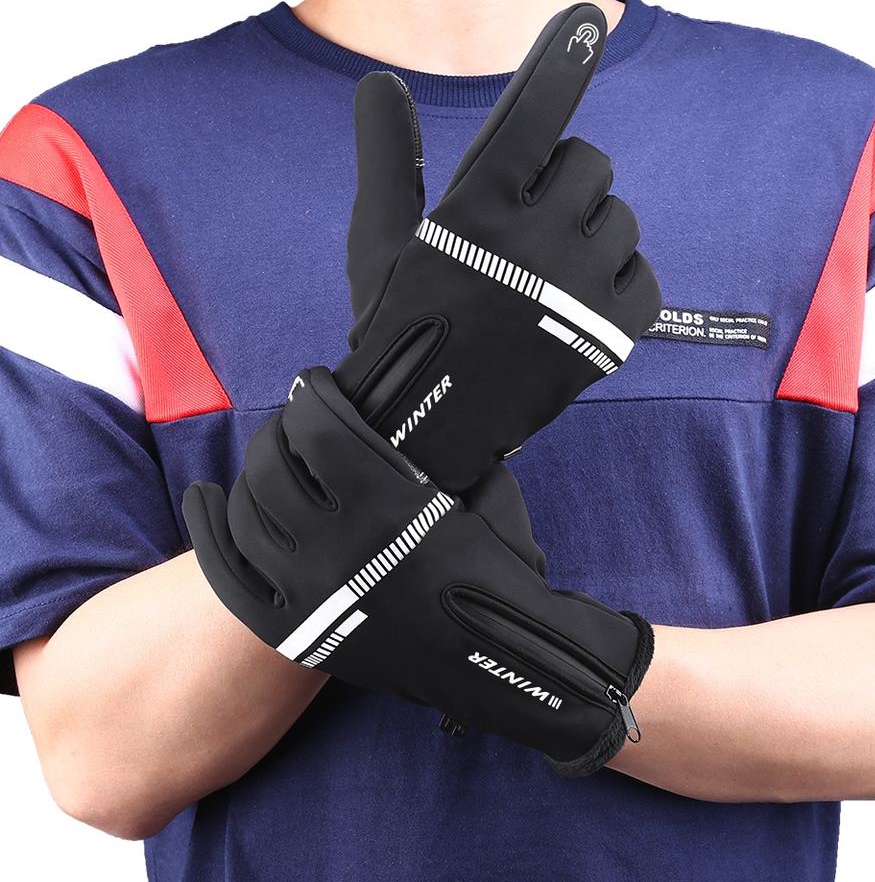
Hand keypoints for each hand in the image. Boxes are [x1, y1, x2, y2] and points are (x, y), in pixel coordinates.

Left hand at [183, 367, 653, 776]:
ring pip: (246, 513)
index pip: (316, 427)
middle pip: (272, 465)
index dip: (311, 396)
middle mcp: (336, 545)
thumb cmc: (500, 571)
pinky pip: (229, 574)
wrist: (498, 658)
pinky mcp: (296, 630)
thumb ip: (442, 456)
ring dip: (251, 473)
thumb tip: (418, 419)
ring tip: (266, 458)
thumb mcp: (484, 497)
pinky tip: (204, 501)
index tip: (315, 387)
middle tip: (293, 424)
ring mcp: (309, 591)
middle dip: (279, 432)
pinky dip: (210, 532)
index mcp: (385, 504)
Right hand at [335, 2, 660, 491]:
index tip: (583, 22)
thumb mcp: (379, 240)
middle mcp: (536, 238)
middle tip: (532, 225)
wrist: (427, 421)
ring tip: (550, 273)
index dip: (558, 63)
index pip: (533, 115)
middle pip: (590, 163)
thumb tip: (379, 82)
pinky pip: (645, 274)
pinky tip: (581, 300)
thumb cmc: (400, 322)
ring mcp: (580, 286)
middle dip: (562, 186)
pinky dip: (619, 281)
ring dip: (590, 235)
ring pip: (621, 219)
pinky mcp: (613, 331)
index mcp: (478, 207)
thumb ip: (386, 156)